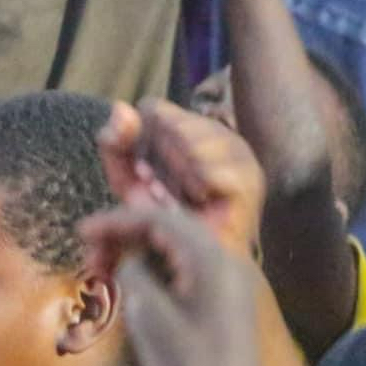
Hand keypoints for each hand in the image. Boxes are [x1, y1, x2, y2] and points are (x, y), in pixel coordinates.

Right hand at [79, 205, 261, 365]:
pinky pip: (186, 272)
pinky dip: (156, 272)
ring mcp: (228, 284)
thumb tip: (126, 256)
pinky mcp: (223, 305)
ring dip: (139, 253)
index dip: (117, 221)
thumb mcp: (151, 319)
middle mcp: (226, 263)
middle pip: (171, 228)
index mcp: (213, 260)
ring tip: (105, 272)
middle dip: (127, 234)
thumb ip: (135, 274)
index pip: (160, 219)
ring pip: (178, 250)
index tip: (82, 232)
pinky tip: (133, 288)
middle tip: (91, 254)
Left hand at [99, 99, 266, 259]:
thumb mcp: (127, 179)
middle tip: (163, 190)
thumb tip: (121, 108)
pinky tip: (199, 201)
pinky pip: (207, 171)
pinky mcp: (249, 176)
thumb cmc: (160, 217)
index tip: (141, 170)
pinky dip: (195, 190)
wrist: (191, 257)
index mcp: (187, 123)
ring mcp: (237, 151)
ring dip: (175, 178)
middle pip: (170, 124)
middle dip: (157, 162)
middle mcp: (215, 130)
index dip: (138, 139)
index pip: (152, 109)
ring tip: (182, 197)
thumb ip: (116, 144)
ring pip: (190, 144)